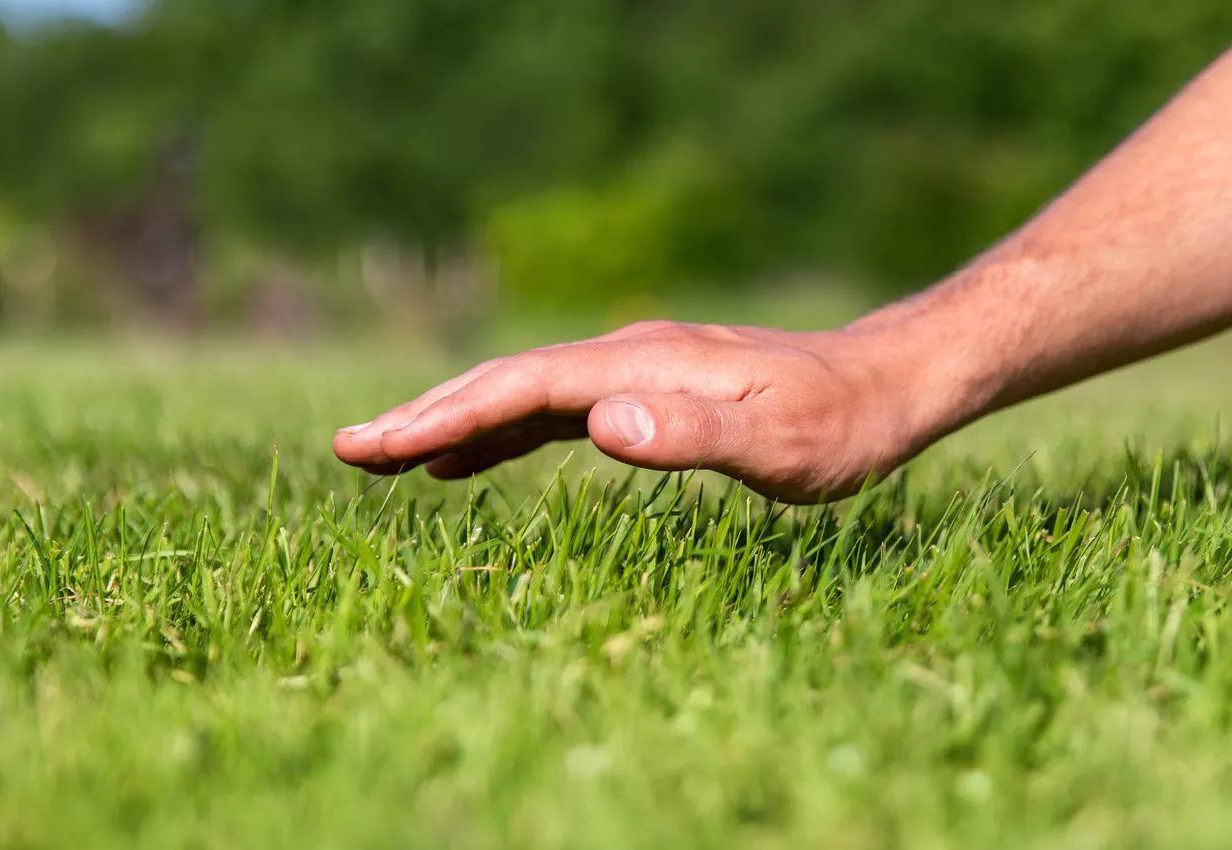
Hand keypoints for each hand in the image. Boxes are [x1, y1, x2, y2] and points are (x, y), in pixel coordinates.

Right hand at [332, 320, 935, 502]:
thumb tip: (597, 424)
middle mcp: (628, 357)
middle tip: (345, 450)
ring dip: (452, 422)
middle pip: (504, 381)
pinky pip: (553, 410)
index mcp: (644, 367)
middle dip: (424, 415)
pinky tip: (469, 458)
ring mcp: (635, 370)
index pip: (522, 388)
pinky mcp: (647, 391)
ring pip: (521, 393)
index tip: (375, 446)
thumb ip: (695, 436)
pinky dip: (500, 432)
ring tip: (382, 455)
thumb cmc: (841, 425)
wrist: (886, 382)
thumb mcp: (783, 443)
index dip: (445, 417)